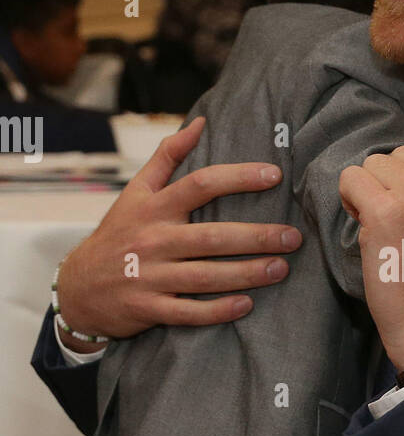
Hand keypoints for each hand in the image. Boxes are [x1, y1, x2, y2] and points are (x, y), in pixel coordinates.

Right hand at [56, 116, 301, 343]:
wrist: (78, 287)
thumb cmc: (118, 233)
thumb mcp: (135, 192)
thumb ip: (168, 157)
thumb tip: (200, 122)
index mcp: (154, 208)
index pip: (200, 185)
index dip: (238, 177)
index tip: (274, 175)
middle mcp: (154, 241)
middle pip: (212, 237)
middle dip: (256, 237)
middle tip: (293, 237)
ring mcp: (150, 277)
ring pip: (205, 277)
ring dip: (247, 274)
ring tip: (282, 268)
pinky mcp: (149, 308)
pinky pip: (188, 313)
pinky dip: (217, 311)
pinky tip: (247, 305)